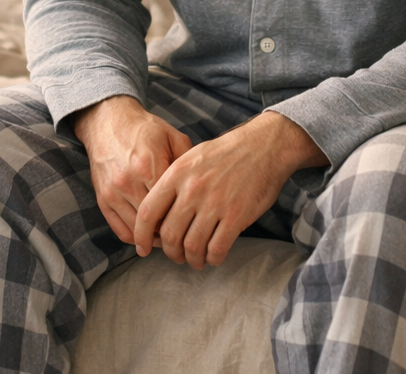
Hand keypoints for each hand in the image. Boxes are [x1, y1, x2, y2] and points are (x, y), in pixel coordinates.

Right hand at [73, 95, 192, 243]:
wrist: (108, 122)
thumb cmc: (144, 130)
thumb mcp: (172, 137)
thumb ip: (188, 161)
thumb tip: (202, 187)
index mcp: (148, 166)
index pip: (170, 206)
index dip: (184, 218)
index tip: (194, 222)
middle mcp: (128, 182)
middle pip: (154, 222)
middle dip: (170, 231)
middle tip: (184, 234)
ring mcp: (113, 193)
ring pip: (137, 231)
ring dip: (154, 238)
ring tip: (169, 237)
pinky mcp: (102, 199)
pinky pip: (120, 230)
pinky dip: (136, 237)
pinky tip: (149, 234)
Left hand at [133, 111, 327, 269]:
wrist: (263, 146)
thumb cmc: (226, 153)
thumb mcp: (192, 156)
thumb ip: (173, 182)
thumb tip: (157, 213)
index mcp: (177, 173)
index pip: (148, 212)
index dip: (142, 235)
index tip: (143, 247)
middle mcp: (192, 189)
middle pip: (169, 235)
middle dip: (171, 252)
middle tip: (177, 255)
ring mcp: (214, 204)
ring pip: (192, 246)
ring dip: (192, 259)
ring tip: (196, 258)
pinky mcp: (235, 216)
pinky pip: (217, 249)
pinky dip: (213, 259)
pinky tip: (214, 255)